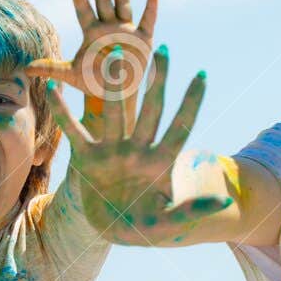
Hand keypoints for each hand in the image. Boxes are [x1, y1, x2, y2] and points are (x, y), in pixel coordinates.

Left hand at [26, 0, 157, 102]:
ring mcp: (126, 30)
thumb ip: (50, 68)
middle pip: (102, 0)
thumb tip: (25, 68)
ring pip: (122, 4)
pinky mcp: (143, 39)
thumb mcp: (71, 74)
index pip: (83, 8)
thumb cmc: (93, 80)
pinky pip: (147, 21)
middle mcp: (108, 26)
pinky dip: (151, 8)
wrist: (115, 94)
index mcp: (91, 31)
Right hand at [47, 46, 230, 243]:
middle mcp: (138, 150)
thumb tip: (226, 200)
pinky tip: (54, 87)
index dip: (191, 102)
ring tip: (117, 54)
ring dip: (115, 86)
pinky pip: (75, 132)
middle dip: (157, 81)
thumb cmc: (145, 226)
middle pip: (150, 110)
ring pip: (115, 113)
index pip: (180, 126)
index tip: (202, 75)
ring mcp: (112, 151)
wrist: (113, 231)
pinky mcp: (88, 159)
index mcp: (161, 162)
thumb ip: (193, 211)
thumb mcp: (169, 222)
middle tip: (161, 49)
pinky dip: (64, 111)